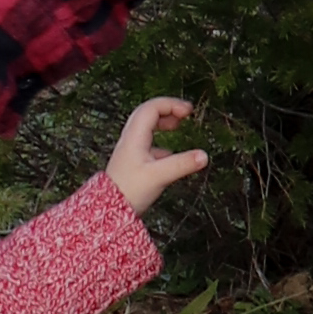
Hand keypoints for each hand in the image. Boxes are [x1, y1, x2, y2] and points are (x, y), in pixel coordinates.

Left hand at [104, 99, 207, 216]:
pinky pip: (147, 143)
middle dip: (167, 109)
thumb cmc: (128, 191)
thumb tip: (203, 156)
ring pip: (146, 127)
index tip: (188, 110)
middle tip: (184, 114)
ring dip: (163, 122)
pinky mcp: (132, 161)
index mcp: (135, 137)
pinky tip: (170, 154)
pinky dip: (161, 141)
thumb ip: (182, 164)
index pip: (152, 108)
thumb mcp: (159, 176)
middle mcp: (130, 139)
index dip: (171, 104)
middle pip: (147, 113)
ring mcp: (130, 150)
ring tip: (177, 126)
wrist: (109, 209)